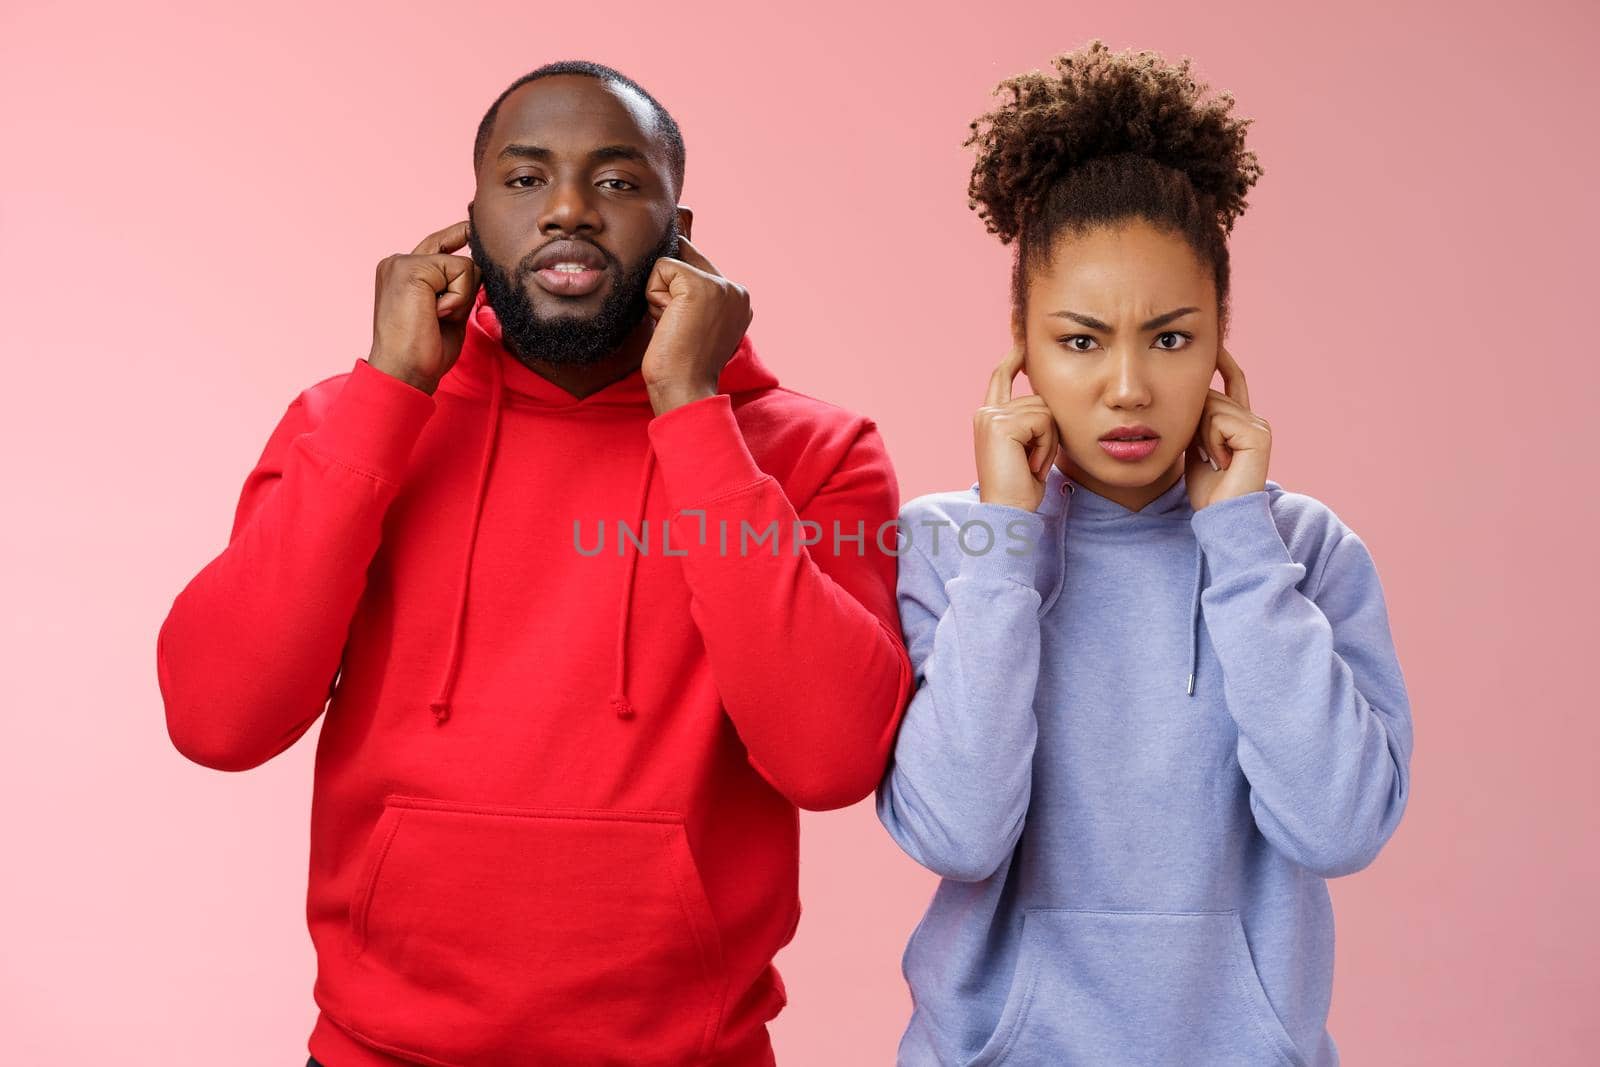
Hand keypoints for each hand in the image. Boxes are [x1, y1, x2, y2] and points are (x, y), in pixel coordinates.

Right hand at [366, 221, 480, 394]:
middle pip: (456, 254)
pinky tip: (436, 314)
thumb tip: (480, 269)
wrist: (404, 371)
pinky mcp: (411, 268)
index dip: (457, 236)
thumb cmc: (424, 352)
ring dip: (461, 297)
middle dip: (464, 289)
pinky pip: (461, 271)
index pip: (437, 246)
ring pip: (464, 264)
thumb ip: (458, 288)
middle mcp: (397, 262)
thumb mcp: (447, 312)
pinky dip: (458, 298)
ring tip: (436, 317)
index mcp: (400, 272)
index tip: (471, 227)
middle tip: (439, 317)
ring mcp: (402, 263)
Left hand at [639, 234, 752, 413]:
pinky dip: (654, 297)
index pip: (701, 267)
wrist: (685, 389)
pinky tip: (668, 323)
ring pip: (671, 266)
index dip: (678, 287)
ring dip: (661, 299)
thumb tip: (675, 254)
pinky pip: (661, 268)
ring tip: (675, 328)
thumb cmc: (684, 366)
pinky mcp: (699, 285)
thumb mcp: (698, 325)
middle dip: (669, 295)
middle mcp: (737, 290)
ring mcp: (721, 286)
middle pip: (684, 263)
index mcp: (740, 301)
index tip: (682, 321)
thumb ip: (696, 298)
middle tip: (679, 330)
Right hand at [975, 346, 1060, 511]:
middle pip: (1039, 399)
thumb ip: (1031, 423)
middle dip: (1049, 432)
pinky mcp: (1001, 423)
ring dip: (1049, 442)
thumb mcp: (1028, 448)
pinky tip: (1031, 464)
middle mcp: (986, 412)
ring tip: (1031, 465)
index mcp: (989, 417)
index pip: (1001, 377)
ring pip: (1045, 411)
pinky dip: (1046, 446)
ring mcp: (991, 415)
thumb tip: (1046, 402)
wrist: (1007, 511)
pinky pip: (1044, 421)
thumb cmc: (1021, 488)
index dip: (1013, 358)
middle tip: (1034, 462)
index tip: (1022, 342)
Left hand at [1185, 345, 1271, 509]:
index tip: (1214, 345)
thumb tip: (1190, 393)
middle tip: (1205, 456)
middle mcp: (1254, 420)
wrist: (1220, 516)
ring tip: (1214, 461)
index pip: (1233, 381)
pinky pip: (1218, 420)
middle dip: (1195, 422)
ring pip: (1211, 406)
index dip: (1223, 363)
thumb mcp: (1195, 446)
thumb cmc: (1206, 489)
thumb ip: (1198, 420)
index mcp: (1241, 422)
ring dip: (1201, 435)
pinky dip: (1210, 441)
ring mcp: (1259, 426)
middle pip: (1210, 395)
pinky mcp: (1258, 435)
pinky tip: (1220, 462)